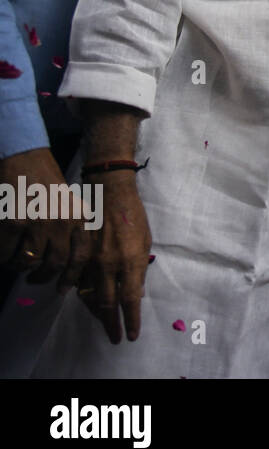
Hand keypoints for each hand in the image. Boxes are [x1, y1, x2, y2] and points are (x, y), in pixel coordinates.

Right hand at [0, 147, 82, 283]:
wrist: (26, 158)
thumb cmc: (47, 184)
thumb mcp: (70, 205)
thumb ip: (71, 231)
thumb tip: (65, 266)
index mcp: (80, 218)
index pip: (81, 257)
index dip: (71, 278)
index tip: (62, 289)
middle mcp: (63, 222)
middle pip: (55, 264)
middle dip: (43, 278)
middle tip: (34, 279)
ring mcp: (39, 222)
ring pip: (28, 261)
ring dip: (20, 266)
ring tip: (17, 263)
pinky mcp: (14, 221)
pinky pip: (7, 252)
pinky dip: (3, 257)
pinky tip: (4, 252)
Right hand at [79, 171, 151, 343]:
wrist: (110, 195)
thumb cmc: (134, 217)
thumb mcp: (145, 242)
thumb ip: (139, 269)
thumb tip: (136, 293)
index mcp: (131, 260)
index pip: (130, 298)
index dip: (131, 319)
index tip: (132, 334)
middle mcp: (109, 263)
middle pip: (107, 303)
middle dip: (112, 324)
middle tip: (115, 337)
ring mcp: (91, 260)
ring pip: (89, 296)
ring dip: (97, 313)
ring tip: (105, 323)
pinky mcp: (78, 255)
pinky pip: (78, 282)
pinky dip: (83, 296)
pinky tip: (88, 303)